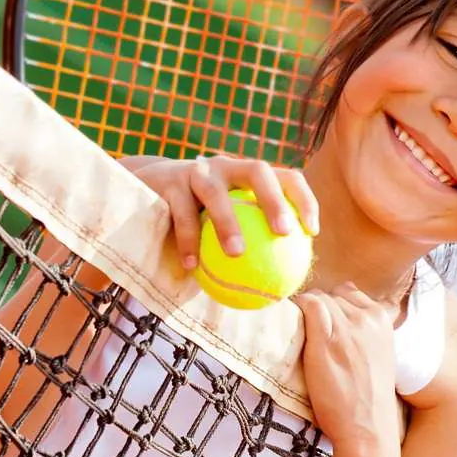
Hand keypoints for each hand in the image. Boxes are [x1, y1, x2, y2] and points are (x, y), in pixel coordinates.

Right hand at [127, 154, 318, 274]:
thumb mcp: (225, 226)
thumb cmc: (198, 220)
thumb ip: (251, 247)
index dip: (304, 200)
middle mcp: (226, 166)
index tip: (311, 233)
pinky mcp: (167, 182)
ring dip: (227, 222)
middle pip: (257, 171)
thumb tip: (281, 290)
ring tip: (237, 253)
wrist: (146, 192)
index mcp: (248, 175)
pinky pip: (180, 213)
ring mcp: (196, 171)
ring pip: (215, 192)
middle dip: (274, 199)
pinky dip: (187, 240)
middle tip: (283, 233)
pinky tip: (192, 267)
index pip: (287, 177)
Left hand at [293, 284, 402, 448]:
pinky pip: (308, 305)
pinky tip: (290, 322)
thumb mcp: (379, 354)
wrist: (366, 425)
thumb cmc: (369, 396)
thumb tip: (344, 304)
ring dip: (306, 312)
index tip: (324, 321)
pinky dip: (297, 308)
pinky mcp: (324, 339)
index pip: (350, 293)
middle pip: (332, 295)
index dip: (333, 305)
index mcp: (383, 320)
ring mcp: (346, 328)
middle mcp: (367, 319)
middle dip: (320, 309)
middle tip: (311, 333)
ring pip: (319, 298)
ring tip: (301, 333)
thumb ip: (366, 330)